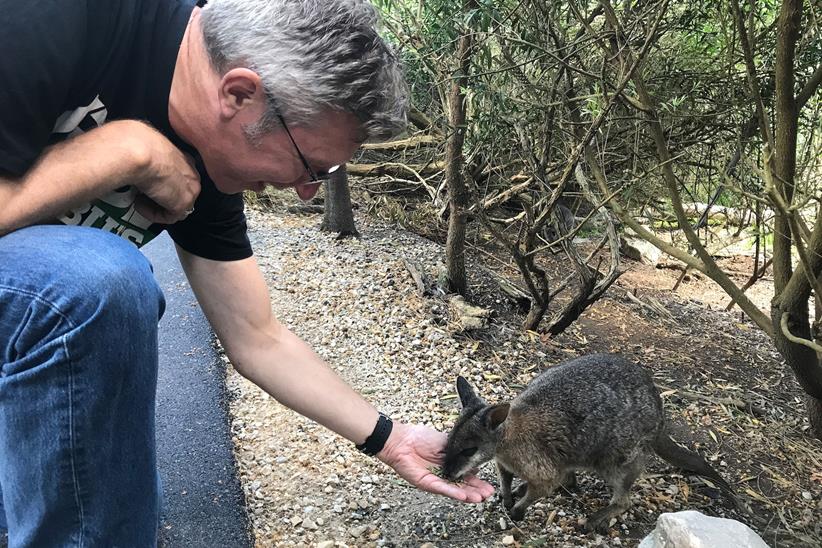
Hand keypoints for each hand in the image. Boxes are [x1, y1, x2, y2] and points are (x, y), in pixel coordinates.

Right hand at [131, 123, 200, 223]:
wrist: (136, 150)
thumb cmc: (134, 142)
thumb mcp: (145, 146)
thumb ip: (149, 156)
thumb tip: (136, 158)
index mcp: (184, 157)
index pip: (179, 176)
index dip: (163, 182)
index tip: (147, 183)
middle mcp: (192, 173)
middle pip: (180, 192)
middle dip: (162, 196)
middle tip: (141, 193)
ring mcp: (190, 190)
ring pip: (175, 205)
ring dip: (156, 205)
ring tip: (138, 197)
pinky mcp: (182, 204)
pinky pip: (168, 217)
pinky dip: (152, 214)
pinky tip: (139, 203)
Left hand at [377, 422, 493, 502]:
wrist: (403, 439)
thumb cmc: (422, 438)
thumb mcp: (446, 443)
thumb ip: (459, 452)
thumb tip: (474, 463)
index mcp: (450, 464)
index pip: (467, 475)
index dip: (478, 481)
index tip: (489, 486)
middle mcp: (444, 474)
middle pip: (462, 485)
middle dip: (476, 491)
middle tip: (488, 495)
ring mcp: (436, 480)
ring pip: (453, 489)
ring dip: (467, 494)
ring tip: (479, 498)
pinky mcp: (426, 482)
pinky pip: (441, 488)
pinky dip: (452, 492)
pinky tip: (463, 496)